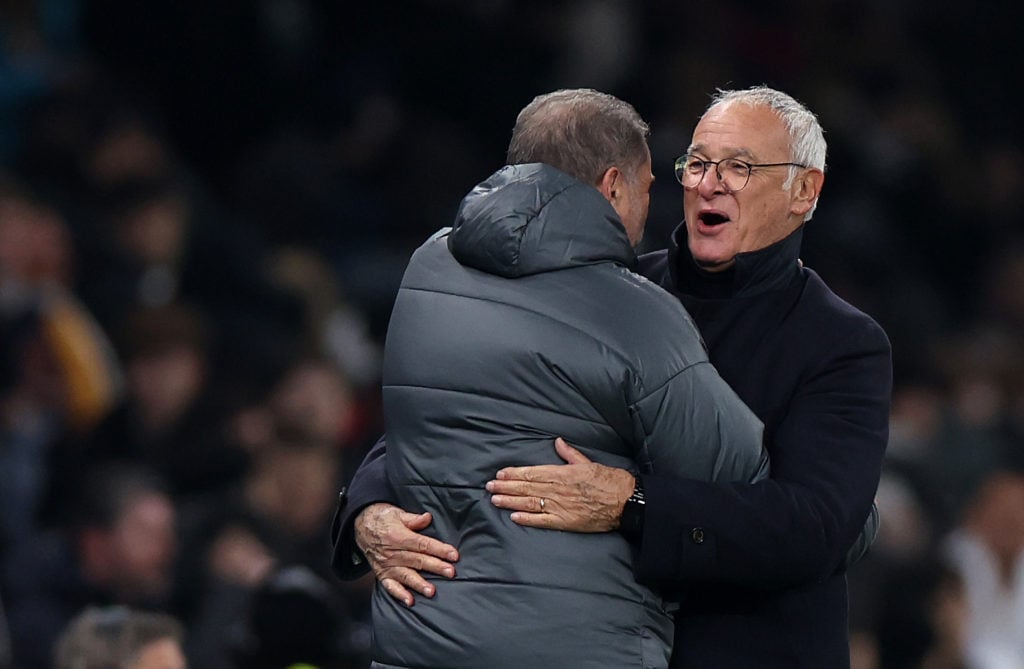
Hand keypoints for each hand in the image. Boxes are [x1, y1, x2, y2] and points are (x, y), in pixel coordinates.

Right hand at [354, 503, 459, 606]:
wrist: (360, 524)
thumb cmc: (382, 518)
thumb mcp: (397, 513)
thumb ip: (413, 519)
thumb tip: (428, 518)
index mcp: (398, 536)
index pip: (423, 544)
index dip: (439, 549)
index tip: (453, 555)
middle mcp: (392, 552)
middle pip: (418, 560)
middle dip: (435, 567)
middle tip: (450, 572)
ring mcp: (387, 565)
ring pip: (406, 575)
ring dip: (419, 584)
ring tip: (431, 591)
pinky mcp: (382, 574)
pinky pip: (390, 586)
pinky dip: (399, 594)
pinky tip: (409, 600)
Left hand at [486, 438, 634, 531]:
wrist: (626, 501)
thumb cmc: (608, 480)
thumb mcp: (588, 462)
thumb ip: (570, 454)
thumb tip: (558, 442)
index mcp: (563, 473)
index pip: (532, 473)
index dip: (514, 474)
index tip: (500, 474)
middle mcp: (558, 489)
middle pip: (527, 487)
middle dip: (506, 486)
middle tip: (489, 486)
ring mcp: (561, 507)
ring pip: (530, 503)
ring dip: (511, 501)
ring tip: (495, 499)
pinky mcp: (567, 522)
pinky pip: (543, 521)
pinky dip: (527, 519)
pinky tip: (514, 517)